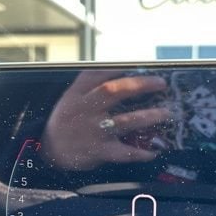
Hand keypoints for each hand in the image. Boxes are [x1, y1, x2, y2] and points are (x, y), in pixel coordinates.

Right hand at [41, 70, 170, 170]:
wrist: (49, 151)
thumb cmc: (67, 121)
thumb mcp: (71, 97)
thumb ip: (91, 85)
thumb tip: (121, 69)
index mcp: (78, 94)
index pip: (97, 73)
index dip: (118, 66)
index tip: (138, 62)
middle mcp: (86, 109)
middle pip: (114, 92)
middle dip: (140, 85)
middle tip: (160, 83)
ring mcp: (93, 131)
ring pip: (124, 121)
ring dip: (148, 117)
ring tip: (165, 113)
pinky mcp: (98, 151)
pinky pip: (123, 152)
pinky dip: (140, 153)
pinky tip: (154, 151)